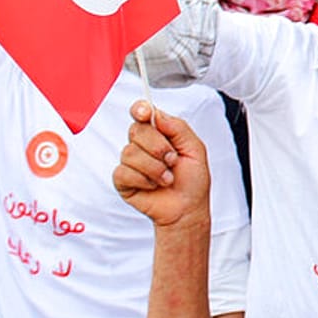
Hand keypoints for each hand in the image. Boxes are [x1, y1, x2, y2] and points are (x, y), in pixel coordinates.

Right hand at [114, 101, 211, 226]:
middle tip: (173, 160)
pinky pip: (124, 172)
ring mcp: (131, 162)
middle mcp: (142, 144)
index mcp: (159, 133)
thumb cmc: (192, 180)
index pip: (142, 112)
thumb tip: (157, 114)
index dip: (140, 109)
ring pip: (130, 153)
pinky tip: (153, 186)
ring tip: (167, 178)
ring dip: (155, 168)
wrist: (187, 208)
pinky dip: (144, 180)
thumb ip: (178, 128)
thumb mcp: (195, 149)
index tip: (145, 113)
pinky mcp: (122, 180)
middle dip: (159, 147)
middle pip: (136, 130)